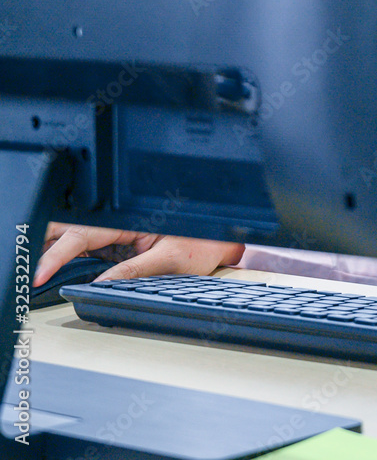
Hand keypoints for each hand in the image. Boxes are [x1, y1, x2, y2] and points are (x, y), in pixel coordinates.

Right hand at [33, 222, 244, 285]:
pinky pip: (84, 250)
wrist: (223, 240)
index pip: (82, 234)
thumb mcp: (171, 258)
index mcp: (129, 218)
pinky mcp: (117, 247)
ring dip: (52, 251)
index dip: (58, 254)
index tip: (42, 274)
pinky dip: (64, 259)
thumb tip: (102, 283)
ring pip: (74, 238)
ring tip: (35, 271)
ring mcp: (116, 235)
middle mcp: (119, 223)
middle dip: (45, 244)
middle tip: (28, 269)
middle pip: (71, 229)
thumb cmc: (204, 241)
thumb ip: (134, 271)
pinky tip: (52, 271)